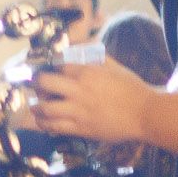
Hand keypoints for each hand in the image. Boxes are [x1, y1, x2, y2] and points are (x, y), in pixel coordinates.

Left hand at [33, 59, 152, 141]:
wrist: (144, 114)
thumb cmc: (132, 88)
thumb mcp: (115, 66)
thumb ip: (97, 57)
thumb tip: (86, 47)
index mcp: (87, 72)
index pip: (59, 65)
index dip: (50, 66)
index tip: (45, 68)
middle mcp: (78, 90)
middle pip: (45, 83)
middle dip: (36, 83)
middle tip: (33, 84)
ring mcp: (78, 111)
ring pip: (46, 108)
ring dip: (36, 106)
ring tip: (34, 106)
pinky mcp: (81, 128)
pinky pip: (55, 127)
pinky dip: (45, 124)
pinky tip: (43, 122)